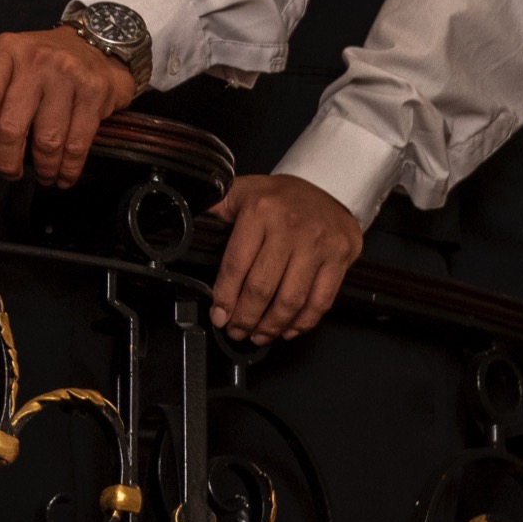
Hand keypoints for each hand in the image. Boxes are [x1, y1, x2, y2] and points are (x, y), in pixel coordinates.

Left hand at [0, 26, 139, 187]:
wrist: (94, 44)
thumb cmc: (39, 64)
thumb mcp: (3, 72)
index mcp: (5, 51)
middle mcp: (35, 59)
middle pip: (13, 123)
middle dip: (8, 159)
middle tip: (9, 171)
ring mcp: (67, 74)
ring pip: (47, 139)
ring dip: (42, 167)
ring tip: (40, 174)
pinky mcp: (94, 91)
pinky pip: (78, 142)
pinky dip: (68, 167)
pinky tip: (62, 174)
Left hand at [205, 173, 362, 344]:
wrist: (328, 186)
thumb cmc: (280, 195)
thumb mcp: (242, 191)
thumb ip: (215, 208)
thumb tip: (183, 220)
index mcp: (260, 211)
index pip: (236, 264)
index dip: (225, 296)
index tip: (218, 315)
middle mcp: (290, 228)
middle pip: (262, 287)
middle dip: (245, 317)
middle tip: (236, 331)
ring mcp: (318, 245)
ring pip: (291, 300)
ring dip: (272, 326)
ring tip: (259, 335)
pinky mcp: (340, 258)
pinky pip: (321, 301)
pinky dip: (303, 322)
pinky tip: (288, 329)